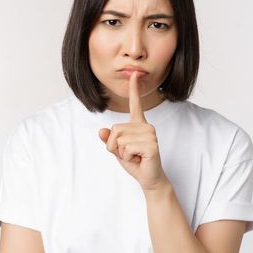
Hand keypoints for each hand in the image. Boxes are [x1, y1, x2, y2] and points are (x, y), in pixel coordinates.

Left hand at [98, 71, 169, 191]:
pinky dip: (127, 157)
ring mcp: (150, 134)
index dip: (134, 90)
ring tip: (135, 156)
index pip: (136, 104)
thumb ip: (109, 139)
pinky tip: (139, 159)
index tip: (134, 74)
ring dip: (122, 153)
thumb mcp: (117, 150)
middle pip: (115, 129)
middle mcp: (146, 126)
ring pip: (119, 140)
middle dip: (115, 146)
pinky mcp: (151, 145)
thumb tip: (101, 130)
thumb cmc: (134, 162)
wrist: (149, 178)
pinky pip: (126, 148)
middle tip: (130, 153)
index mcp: (138, 124)